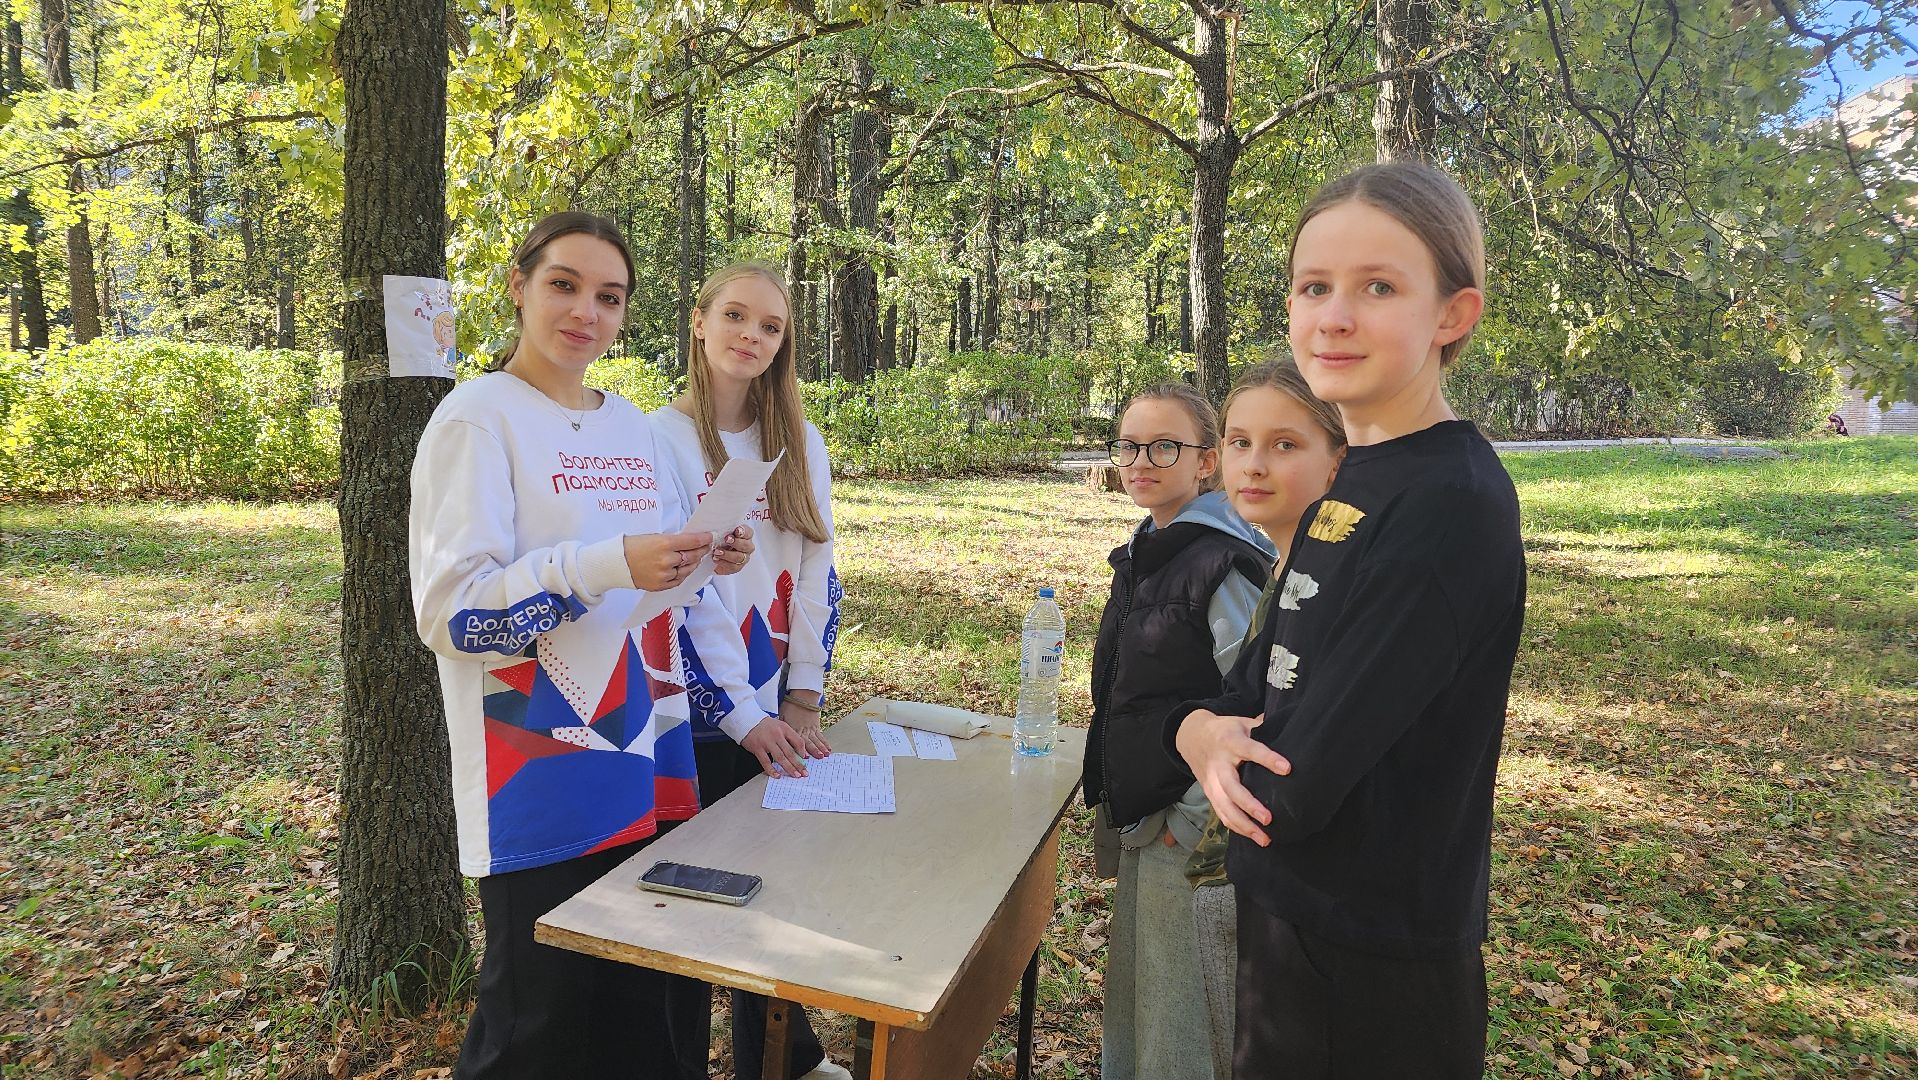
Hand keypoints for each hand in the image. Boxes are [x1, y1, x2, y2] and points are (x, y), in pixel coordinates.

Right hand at [623, 532, 713, 591]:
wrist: (617, 563)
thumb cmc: (633, 546)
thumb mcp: (654, 536)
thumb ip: (673, 541)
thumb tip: (690, 542)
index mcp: (664, 544)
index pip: (692, 541)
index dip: (704, 539)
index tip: (710, 537)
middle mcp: (667, 560)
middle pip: (693, 556)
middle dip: (702, 550)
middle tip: (706, 547)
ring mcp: (665, 575)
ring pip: (688, 569)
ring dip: (694, 563)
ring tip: (697, 557)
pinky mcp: (661, 585)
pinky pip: (679, 580)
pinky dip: (684, 573)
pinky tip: (685, 568)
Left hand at [712, 525, 754, 575]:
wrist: (712, 553)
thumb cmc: (718, 539)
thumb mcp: (720, 531)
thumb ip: (722, 527)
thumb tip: (716, 522)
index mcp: (745, 535)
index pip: (748, 532)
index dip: (743, 532)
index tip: (736, 531)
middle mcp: (747, 546)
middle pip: (746, 546)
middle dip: (736, 543)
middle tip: (726, 540)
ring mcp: (743, 558)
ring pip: (740, 557)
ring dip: (728, 554)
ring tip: (716, 552)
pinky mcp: (737, 567)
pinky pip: (733, 567)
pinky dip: (724, 563)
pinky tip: (716, 559)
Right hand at [741, 715, 810, 777]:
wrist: (748, 721)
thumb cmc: (766, 726)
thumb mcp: (780, 726)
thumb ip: (790, 737)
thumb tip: (802, 753)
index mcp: (784, 728)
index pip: (798, 741)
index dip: (803, 751)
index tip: (805, 759)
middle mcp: (776, 735)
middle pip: (790, 752)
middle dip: (798, 764)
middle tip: (804, 773)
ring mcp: (767, 742)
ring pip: (780, 758)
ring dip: (789, 768)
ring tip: (795, 775)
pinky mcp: (757, 748)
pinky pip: (766, 762)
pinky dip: (772, 770)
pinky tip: (777, 775)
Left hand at [780, 693, 831, 759]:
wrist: (802, 695)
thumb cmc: (791, 705)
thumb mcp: (783, 716)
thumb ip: (783, 728)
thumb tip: (779, 738)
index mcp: (794, 728)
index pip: (796, 741)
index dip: (800, 749)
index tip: (804, 757)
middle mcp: (803, 729)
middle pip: (808, 742)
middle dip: (813, 751)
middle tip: (817, 758)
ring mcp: (811, 728)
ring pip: (816, 739)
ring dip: (820, 748)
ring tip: (824, 755)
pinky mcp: (816, 725)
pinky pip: (821, 735)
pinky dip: (825, 742)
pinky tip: (828, 749)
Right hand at [1174, 710, 1290, 846]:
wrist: (1192, 737)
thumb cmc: (1225, 730)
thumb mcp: (1242, 722)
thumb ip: (1264, 727)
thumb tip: (1294, 731)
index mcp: (1230, 742)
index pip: (1251, 750)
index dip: (1268, 759)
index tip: (1287, 769)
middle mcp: (1219, 764)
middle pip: (1232, 788)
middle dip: (1249, 805)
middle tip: (1269, 819)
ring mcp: (1212, 781)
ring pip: (1225, 807)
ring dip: (1244, 825)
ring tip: (1266, 839)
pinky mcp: (1210, 794)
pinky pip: (1222, 814)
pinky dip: (1237, 827)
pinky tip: (1254, 837)